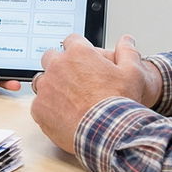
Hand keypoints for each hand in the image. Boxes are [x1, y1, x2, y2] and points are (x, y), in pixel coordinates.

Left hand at [30, 33, 149, 152]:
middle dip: (60, 65)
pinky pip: (38, 104)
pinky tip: (62, 115)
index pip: (71, 41)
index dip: (78, 49)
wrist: (108, 132)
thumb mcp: (132, 73)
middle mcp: (58, 66)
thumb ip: (127, 52)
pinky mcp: (39, 108)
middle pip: (51, 57)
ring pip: (42, 80)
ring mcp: (46, 87)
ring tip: (67, 99)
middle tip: (73, 80)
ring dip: (51, 85)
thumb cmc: (119, 103)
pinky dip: (47, 108)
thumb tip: (126, 40)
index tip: (82, 59)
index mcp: (78, 54)